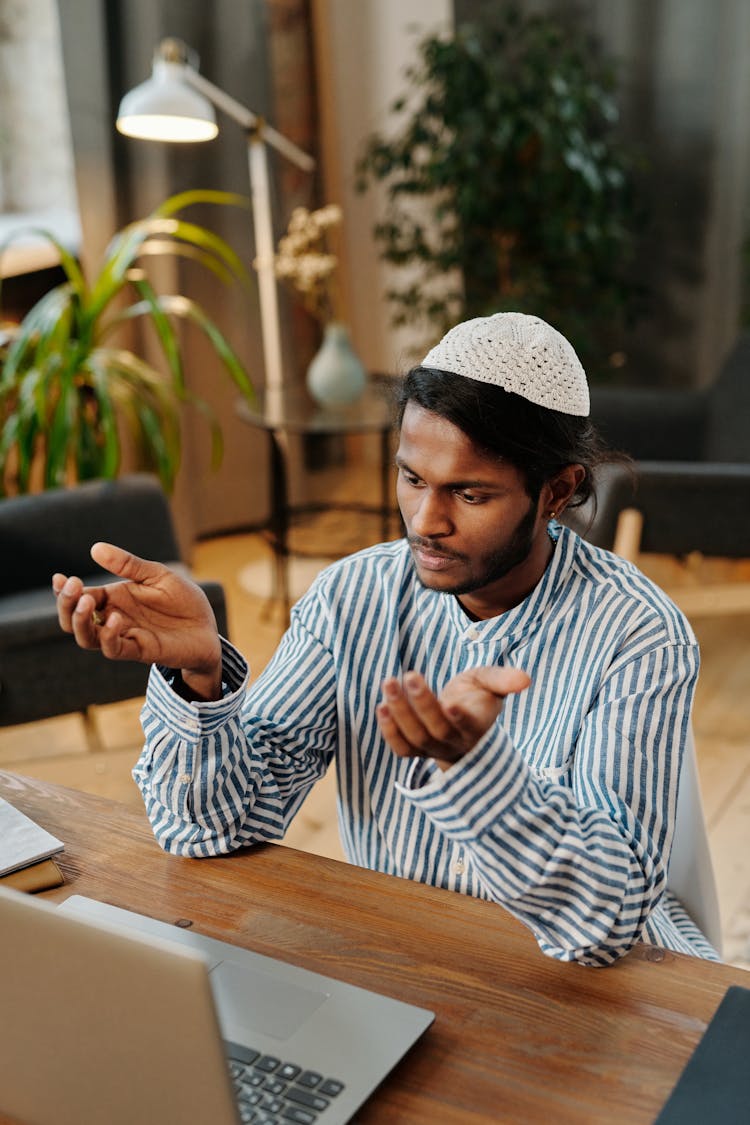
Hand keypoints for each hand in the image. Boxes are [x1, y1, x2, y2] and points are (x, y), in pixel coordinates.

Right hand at [53, 542, 222, 699]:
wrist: (208, 627)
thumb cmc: (183, 601)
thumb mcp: (157, 575)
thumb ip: (128, 565)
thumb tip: (95, 548)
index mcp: (114, 598)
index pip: (80, 596)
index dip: (66, 590)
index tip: (61, 578)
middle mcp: (113, 617)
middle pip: (74, 619)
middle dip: (66, 605)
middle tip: (72, 587)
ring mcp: (125, 635)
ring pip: (87, 638)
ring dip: (80, 622)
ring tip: (86, 602)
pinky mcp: (139, 649)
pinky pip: (113, 649)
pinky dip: (109, 635)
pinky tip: (114, 618)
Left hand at [376, 666, 530, 770]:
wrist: (462, 717)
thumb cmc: (477, 697)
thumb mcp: (490, 683)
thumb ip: (503, 680)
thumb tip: (525, 679)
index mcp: (477, 728)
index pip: (468, 728)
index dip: (460, 719)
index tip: (452, 704)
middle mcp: (455, 744)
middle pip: (436, 731)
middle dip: (421, 704)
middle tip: (409, 675)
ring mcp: (434, 750)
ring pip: (416, 740)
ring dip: (399, 712)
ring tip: (389, 683)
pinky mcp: (416, 750)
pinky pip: (402, 749)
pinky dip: (389, 731)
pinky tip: (381, 707)